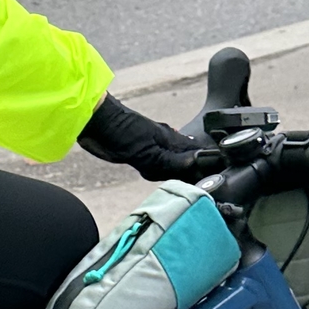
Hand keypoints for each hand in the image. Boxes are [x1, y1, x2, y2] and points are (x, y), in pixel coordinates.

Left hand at [76, 93, 203, 182]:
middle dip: (193, 171)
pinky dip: (161, 172)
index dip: (205, 165)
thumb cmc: (119, 130)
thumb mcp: (147, 151)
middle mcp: (165, 143)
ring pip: (172, 163)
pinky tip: (162, 176)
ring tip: (187, 184)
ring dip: (177, 173)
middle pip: (186, 160)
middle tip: (202, 186)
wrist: (94, 122)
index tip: (214, 179)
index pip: (196, 154)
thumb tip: (194, 166)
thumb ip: (169, 162)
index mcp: (171, 139)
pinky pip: (157, 166)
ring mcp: (152, 148)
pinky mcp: (139, 154)